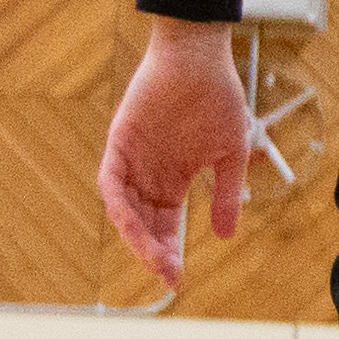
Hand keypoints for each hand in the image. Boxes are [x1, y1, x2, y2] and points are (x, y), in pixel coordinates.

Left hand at [97, 20, 253, 280]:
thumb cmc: (217, 98)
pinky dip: (118, 204)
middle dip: (154, 252)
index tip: (177, 280)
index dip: (169, 252)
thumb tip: (226, 235)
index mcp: (173, 179)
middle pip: (145, 224)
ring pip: (126, 209)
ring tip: (152, 257)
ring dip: (136, 235)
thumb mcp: (228, 154)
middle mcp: (149, 174)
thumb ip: (225, 194)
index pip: (166, 225)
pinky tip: (130, 224)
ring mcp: (133, 159)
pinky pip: (110, 181)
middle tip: (167, 275)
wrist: (200, 57)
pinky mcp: (119, 142)